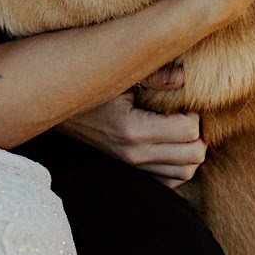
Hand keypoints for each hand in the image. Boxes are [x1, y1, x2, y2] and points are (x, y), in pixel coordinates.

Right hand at [58, 83, 205, 186]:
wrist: (55, 109)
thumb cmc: (88, 86)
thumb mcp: (117, 75)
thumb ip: (153, 74)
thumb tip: (185, 77)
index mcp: (132, 129)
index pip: (189, 131)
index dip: (194, 114)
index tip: (183, 103)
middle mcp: (134, 154)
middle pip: (194, 155)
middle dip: (199, 135)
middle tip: (186, 116)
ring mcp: (131, 167)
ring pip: (186, 172)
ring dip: (191, 151)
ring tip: (181, 131)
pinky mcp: (130, 172)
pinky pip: (170, 181)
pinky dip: (178, 165)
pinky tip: (170, 145)